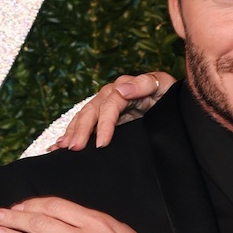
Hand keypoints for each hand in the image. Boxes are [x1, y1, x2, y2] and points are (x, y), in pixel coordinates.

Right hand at [50, 72, 176, 150]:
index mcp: (125, 86)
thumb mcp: (162, 84)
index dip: (104, 124)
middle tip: (74, 148)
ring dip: (72, 132)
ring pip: (84, 117)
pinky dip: (71, 133)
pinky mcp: (105, 116)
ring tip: (62, 147)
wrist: (172, 100)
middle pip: (91, 111)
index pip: (110, 105)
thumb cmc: (169, 93)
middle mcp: (111, 94)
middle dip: (80, 130)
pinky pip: (85, 123)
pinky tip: (59, 145)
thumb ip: (144, 84)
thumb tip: (121, 89)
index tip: (101, 143)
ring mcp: (106, 104)